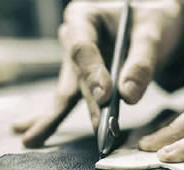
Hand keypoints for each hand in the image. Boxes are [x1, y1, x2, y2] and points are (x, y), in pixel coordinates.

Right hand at [12, 0, 183, 147]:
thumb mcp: (152, 33)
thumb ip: (142, 61)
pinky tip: (31, 134)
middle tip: (100, 130)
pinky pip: (69, 100)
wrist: (149, 25)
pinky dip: (54, 118)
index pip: (82, 47)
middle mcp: (73, 38)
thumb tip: (128, 96)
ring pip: (69, 92)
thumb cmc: (151, 21)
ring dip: (58, 117)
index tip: (105, 96)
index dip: (91, 72)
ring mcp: (74, 61)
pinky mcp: (80, 79)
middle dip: (89, 103)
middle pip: (77, 75)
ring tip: (33, 139)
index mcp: (84, 17)